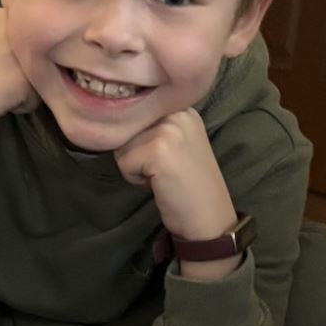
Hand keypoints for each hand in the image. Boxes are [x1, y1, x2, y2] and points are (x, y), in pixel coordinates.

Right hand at [0, 8, 40, 132]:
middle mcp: (17, 27)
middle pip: (43, 57)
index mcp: (4, 14)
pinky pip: (37, 98)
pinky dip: (21, 105)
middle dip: (25, 71)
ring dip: (25, 89)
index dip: (20, 57)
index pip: (36, 37)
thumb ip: (11, 38)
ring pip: (43, 77)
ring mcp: (23, 51)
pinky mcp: (26, 78)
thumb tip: (44, 52)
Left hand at [115, 109, 239, 251]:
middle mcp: (177, 112)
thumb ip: (154, 127)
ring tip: (162, 175)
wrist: (209, 218)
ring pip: (122, 145)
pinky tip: (159, 183)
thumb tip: (115, 123)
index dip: (142, 140)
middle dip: (137, 152)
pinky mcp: (157, 150)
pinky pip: (123, 162)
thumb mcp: (178, 143)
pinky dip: (135, 178)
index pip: (139, 114)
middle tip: (165, 169)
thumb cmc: (189, 185)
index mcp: (183, 108)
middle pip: (128, 128)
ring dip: (135, 165)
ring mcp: (168, 129)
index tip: (164, 158)